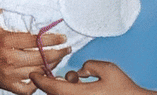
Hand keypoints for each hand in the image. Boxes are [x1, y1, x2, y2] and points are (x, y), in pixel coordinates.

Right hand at [0, 6, 68, 94]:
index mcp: (6, 41)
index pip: (35, 42)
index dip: (52, 40)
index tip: (63, 38)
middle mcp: (8, 58)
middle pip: (40, 58)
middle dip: (58, 53)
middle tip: (67, 49)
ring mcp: (8, 73)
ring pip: (36, 72)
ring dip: (51, 66)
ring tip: (60, 59)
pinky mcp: (6, 84)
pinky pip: (26, 88)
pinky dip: (37, 84)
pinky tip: (43, 75)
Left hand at [31, 60, 151, 94]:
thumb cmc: (122, 88)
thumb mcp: (107, 69)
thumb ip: (89, 65)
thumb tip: (79, 70)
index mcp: (78, 94)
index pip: (51, 87)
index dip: (39, 79)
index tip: (34, 73)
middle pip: (54, 94)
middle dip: (52, 83)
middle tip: (54, 72)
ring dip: (63, 88)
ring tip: (76, 80)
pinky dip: (70, 92)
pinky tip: (80, 86)